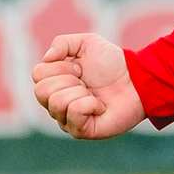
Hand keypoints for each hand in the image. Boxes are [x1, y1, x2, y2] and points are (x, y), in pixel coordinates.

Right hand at [32, 33, 146, 139]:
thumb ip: (62, 43)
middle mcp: (56, 104)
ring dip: (80, 92)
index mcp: (53, 84)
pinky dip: (90, 103)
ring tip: (94, 93)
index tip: (80, 67)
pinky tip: (100, 106)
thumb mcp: (86, 43)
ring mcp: (67, 120)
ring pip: (56, 103)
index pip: (37, 74)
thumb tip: (47, 58)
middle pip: (41, 91)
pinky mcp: (81, 131)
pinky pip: (74, 112)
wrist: (136, 80)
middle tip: (86, 81)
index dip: (60, 66)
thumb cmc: (112, 64)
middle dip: (68, 80)